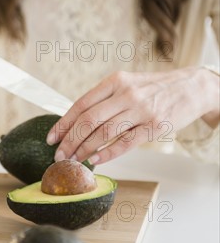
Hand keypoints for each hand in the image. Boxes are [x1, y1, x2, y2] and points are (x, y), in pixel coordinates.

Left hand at [46, 68, 218, 164]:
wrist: (191, 87)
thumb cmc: (154, 88)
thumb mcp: (128, 83)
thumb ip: (105, 99)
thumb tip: (77, 121)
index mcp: (115, 81)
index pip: (81, 104)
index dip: (63, 123)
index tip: (51, 137)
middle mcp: (126, 94)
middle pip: (88, 120)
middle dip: (70, 140)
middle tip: (59, 155)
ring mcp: (141, 110)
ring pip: (104, 133)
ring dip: (85, 149)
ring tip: (74, 160)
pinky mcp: (154, 126)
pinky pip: (125, 143)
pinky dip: (108, 154)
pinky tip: (96, 160)